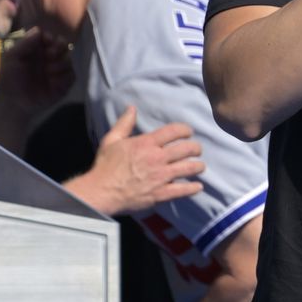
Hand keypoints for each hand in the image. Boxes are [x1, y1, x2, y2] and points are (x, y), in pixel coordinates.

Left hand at [0, 27, 74, 110]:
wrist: (13, 102)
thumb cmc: (9, 78)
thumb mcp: (12, 57)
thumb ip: (25, 43)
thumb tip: (39, 29)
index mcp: (37, 50)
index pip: (50, 37)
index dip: (51, 38)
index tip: (47, 42)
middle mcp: (49, 58)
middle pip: (64, 45)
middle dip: (59, 47)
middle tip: (49, 55)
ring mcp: (57, 71)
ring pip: (69, 59)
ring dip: (60, 63)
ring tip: (48, 72)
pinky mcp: (63, 85)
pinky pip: (72, 76)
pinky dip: (64, 77)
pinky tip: (53, 81)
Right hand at [83, 106, 203, 214]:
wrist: (101, 191)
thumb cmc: (105, 166)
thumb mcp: (112, 140)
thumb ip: (124, 123)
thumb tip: (132, 108)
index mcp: (147, 143)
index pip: (174, 131)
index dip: (185, 130)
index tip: (189, 132)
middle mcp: (157, 158)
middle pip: (186, 149)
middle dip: (196, 148)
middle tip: (197, 150)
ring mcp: (161, 176)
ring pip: (189, 168)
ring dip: (198, 166)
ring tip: (200, 166)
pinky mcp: (161, 193)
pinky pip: (182, 190)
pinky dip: (193, 188)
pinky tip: (198, 186)